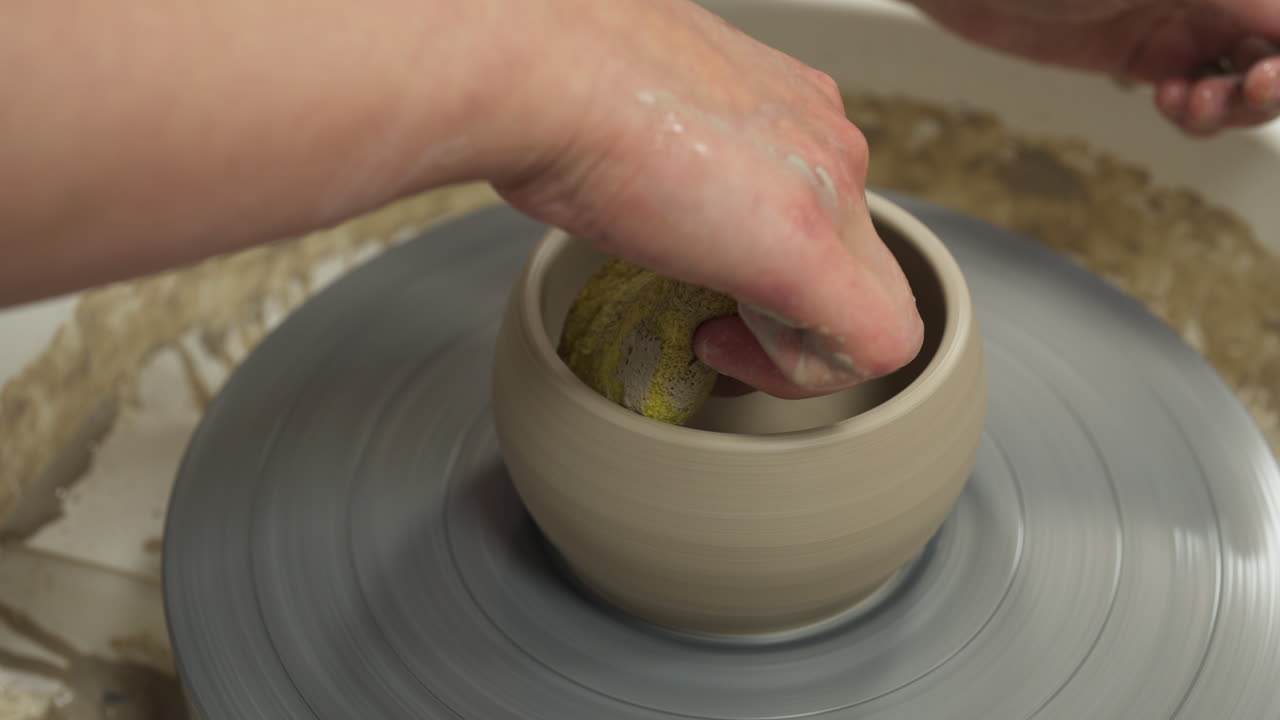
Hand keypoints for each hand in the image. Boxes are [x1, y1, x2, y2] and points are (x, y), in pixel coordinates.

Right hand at [496, 0, 922, 397]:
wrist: (537, 69)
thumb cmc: (551, 84)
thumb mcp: (631, 117)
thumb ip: (670, 155)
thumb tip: (641, 189)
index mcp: (785, 106)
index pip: (825, 206)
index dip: (778, 268)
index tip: (712, 279)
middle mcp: (822, 137)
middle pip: (857, 259)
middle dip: (791, 314)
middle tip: (715, 322)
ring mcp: (829, 182)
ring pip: (876, 300)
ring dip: (795, 341)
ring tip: (712, 330)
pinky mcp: (812, 244)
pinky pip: (878, 342)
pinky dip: (808, 372)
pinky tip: (725, 346)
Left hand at [907, 0, 1279, 134]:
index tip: (1265, 77)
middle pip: (1271, 51)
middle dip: (1268, 82)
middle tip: (1243, 92)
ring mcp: (1177, 23)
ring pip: (1239, 78)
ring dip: (1234, 105)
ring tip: (1192, 104)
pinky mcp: (1137, 55)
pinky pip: (1192, 95)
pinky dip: (1195, 112)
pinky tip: (1170, 101)